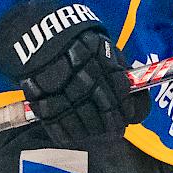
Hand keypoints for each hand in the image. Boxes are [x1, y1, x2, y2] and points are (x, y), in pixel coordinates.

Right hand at [0, 0, 147, 144]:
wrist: (39, 36)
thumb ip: (117, 68)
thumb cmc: (77, 44)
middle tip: (115, 132)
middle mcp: (82, 73)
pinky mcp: (40, 98)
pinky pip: (55, 123)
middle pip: (104, 107)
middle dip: (112, 124)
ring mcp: (60, 87)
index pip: (120, 88)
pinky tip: (75, 136)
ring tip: (96, 135)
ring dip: (92, 132)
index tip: (126, 117)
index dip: (126, 107)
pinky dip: (67, 134)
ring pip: (82, 119)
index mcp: (99, 57)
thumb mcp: (100, 45)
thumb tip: (134, 96)